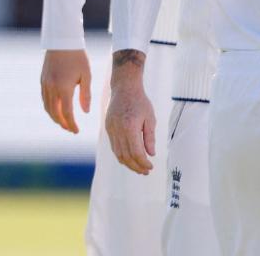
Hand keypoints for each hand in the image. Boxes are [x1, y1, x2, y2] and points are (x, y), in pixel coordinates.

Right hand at [40, 49, 90, 133]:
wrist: (62, 43)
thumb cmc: (78, 58)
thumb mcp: (86, 75)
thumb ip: (85, 94)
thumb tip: (85, 112)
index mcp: (64, 88)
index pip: (67, 113)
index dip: (71, 124)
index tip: (76, 131)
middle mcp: (52, 89)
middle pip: (55, 113)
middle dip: (63, 123)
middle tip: (71, 129)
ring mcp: (45, 85)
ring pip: (48, 108)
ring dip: (55, 117)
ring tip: (64, 122)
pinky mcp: (42, 81)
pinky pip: (45, 100)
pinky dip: (50, 108)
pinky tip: (57, 110)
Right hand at [105, 53, 155, 174]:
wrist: (124, 89)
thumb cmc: (140, 102)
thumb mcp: (150, 118)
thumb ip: (149, 137)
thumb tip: (151, 154)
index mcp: (129, 127)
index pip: (135, 152)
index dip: (143, 162)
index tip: (150, 167)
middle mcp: (118, 131)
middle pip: (125, 156)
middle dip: (136, 166)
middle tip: (145, 171)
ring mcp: (111, 130)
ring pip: (118, 153)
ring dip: (128, 163)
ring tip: (139, 168)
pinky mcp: (108, 129)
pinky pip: (114, 147)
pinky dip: (121, 155)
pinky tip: (130, 159)